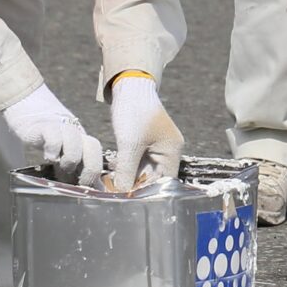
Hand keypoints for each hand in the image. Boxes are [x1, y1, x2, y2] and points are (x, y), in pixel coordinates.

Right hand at [0, 85, 96, 182]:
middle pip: (93, 147)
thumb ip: (80, 170)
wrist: (31, 113)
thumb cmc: (51, 139)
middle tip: (79, 183)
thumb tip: (97, 190)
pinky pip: (54, 137)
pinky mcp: (45, 127)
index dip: (96, 174)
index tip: (89, 189)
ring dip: (69, 159)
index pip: (99, 155)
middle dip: (89, 169)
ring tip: (60, 165)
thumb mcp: (66, 154)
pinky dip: (52, 150)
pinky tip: (48, 156)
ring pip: (75, 142)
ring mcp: (62, 128)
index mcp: (84, 142)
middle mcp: (77, 134)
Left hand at [108, 72, 183, 192]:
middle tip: (118, 195)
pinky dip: (126, 169)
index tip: (131, 201)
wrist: (128, 86)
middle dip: (136, 186)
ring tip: (114, 186)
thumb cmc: (134, 112)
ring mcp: (155, 147)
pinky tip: (114, 173)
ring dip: (129, 178)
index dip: (149, 193)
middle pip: (154, 178)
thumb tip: (122, 194)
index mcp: (172, 152)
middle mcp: (167, 151)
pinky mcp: (143, 143)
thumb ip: (127, 172)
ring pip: (143, 171)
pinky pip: (137, 162)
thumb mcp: (129, 145)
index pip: (165, 182)